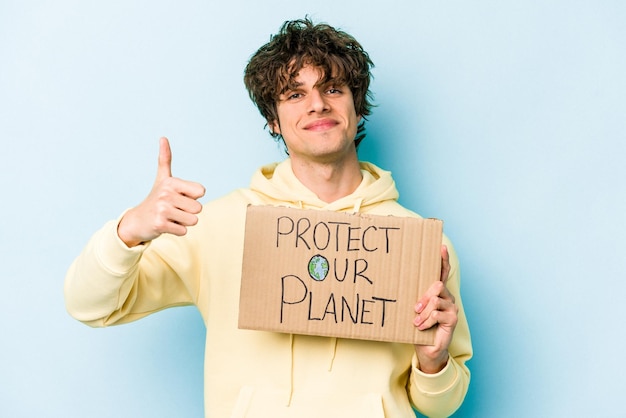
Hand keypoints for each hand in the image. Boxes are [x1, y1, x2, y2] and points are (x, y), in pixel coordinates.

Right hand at [117, 137, 205, 246]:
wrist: (137, 220)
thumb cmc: (156, 198)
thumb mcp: (162, 178)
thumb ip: (165, 159)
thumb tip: (163, 137)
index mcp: (171, 182)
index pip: (201, 191)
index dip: (193, 197)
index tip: (180, 196)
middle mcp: (166, 194)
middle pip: (198, 208)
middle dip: (189, 212)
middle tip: (174, 209)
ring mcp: (162, 209)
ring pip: (193, 221)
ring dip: (184, 222)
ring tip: (170, 217)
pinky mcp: (160, 224)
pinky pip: (184, 231)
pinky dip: (177, 230)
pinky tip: (165, 225)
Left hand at [413, 245, 457, 372]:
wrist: (426, 350)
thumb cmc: (418, 327)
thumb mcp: (414, 310)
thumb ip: (413, 297)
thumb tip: (396, 283)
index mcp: (438, 293)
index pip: (442, 272)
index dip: (443, 259)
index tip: (441, 246)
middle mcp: (447, 297)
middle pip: (437, 284)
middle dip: (424, 295)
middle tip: (415, 308)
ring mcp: (451, 308)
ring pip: (436, 300)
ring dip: (423, 312)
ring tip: (416, 321)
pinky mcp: (452, 319)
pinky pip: (437, 314)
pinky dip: (426, 321)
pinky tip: (421, 327)